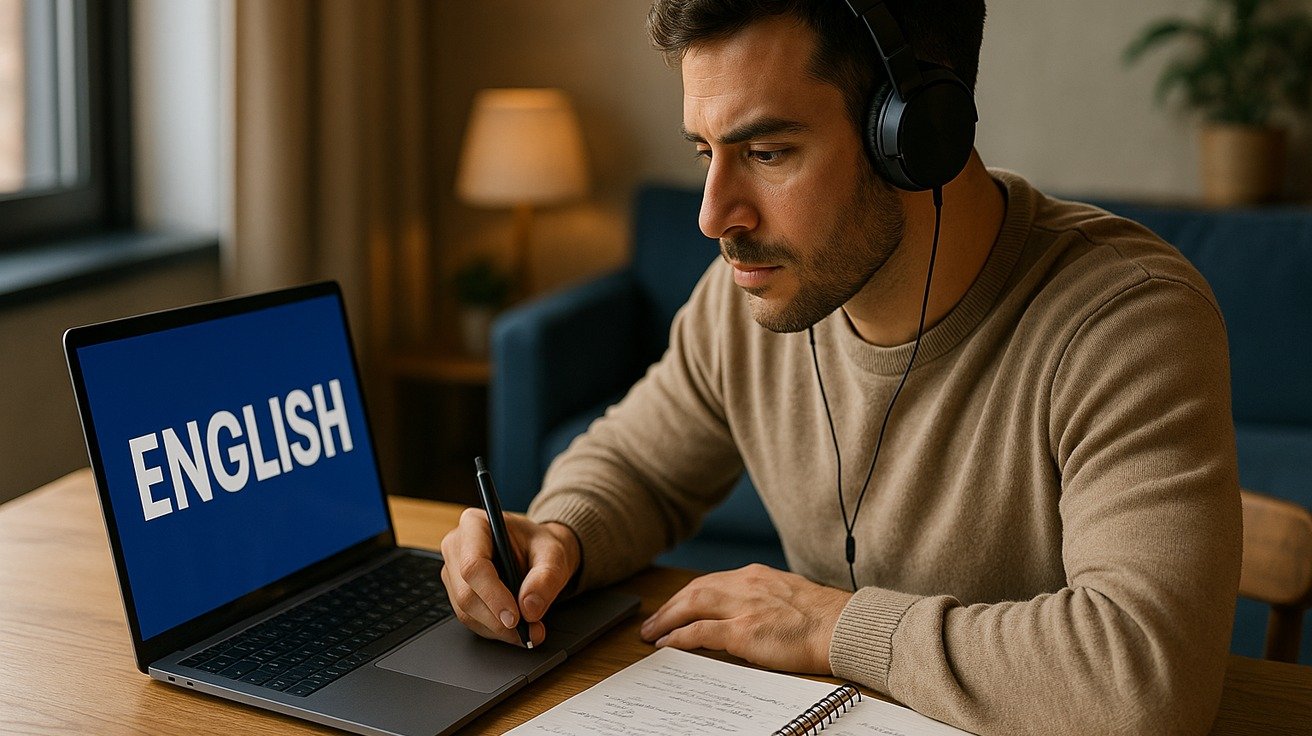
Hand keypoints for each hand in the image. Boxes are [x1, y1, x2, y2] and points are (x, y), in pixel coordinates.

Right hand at [439, 507, 580, 646]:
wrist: (537, 552)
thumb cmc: (540, 546)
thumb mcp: (554, 554)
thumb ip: (546, 578)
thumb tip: (529, 608)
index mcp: (475, 525)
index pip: (473, 565)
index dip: (492, 595)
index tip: (515, 618)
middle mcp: (457, 546)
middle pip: (466, 593)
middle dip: (497, 619)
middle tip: (529, 630)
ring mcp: (453, 571)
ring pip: (465, 611)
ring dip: (497, 628)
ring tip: (528, 630)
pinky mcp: (456, 592)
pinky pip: (469, 619)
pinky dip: (494, 629)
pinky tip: (514, 628)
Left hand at [639, 563, 850, 673]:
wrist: (842, 627)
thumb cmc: (823, 619)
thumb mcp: (788, 597)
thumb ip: (763, 601)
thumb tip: (743, 618)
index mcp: (756, 576)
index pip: (711, 582)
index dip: (687, 596)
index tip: (675, 607)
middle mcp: (746, 585)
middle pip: (694, 590)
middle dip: (670, 606)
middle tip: (652, 622)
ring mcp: (743, 607)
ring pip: (691, 605)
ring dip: (667, 619)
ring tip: (652, 633)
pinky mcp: (744, 630)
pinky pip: (700, 632)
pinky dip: (679, 637)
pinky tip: (667, 644)